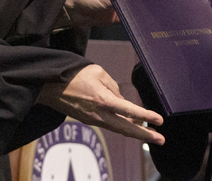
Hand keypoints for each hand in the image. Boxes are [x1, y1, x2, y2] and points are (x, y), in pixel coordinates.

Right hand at [38, 64, 164, 144]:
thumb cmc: (74, 75)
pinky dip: (123, 126)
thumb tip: (122, 100)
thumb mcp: (98, 72)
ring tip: (151, 135)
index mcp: (103, 100)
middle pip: (126, 129)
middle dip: (145, 135)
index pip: (129, 110)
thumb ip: (113, 86)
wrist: (50, 87)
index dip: (146, 116)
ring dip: (135, 132)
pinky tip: (132, 124)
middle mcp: (100, 114)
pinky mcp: (89, 120)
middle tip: (161, 139)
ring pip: (119, 129)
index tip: (159, 120)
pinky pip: (110, 124)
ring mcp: (94, 120)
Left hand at [64, 0, 155, 26]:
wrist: (73, 10)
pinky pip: (133, 19)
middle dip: (155, 1)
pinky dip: (139, 23)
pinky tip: (148, 27)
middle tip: (168, 8)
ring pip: (140, 8)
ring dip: (146, 13)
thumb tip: (142, 4)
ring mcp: (124, 4)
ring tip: (161, 18)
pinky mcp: (120, 17)